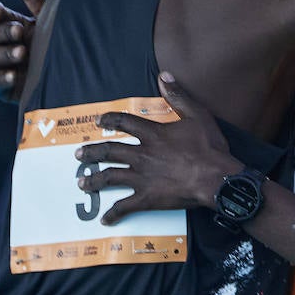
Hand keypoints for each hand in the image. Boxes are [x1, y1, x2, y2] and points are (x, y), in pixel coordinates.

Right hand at [0, 0, 46, 102]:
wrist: (69, 77)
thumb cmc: (56, 43)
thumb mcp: (48, 19)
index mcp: (12, 25)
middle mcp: (3, 44)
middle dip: (5, 33)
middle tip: (19, 31)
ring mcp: (2, 66)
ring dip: (6, 54)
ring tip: (22, 53)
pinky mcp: (3, 87)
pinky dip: (0, 78)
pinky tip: (13, 75)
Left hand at [76, 72, 241, 223]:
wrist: (216, 178)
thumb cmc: (209, 147)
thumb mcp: (197, 115)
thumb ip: (178, 96)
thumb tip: (163, 75)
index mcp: (152, 135)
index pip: (124, 123)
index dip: (110, 120)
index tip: (99, 121)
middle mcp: (142, 155)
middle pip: (109, 151)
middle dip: (92, 153)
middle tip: (78, 155)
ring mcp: (142, 178)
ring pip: (110, 177)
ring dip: (94, 180)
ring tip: (82, 183)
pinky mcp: (147, 198)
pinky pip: (125, 207)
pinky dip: (114, 213)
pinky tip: (105, 219)